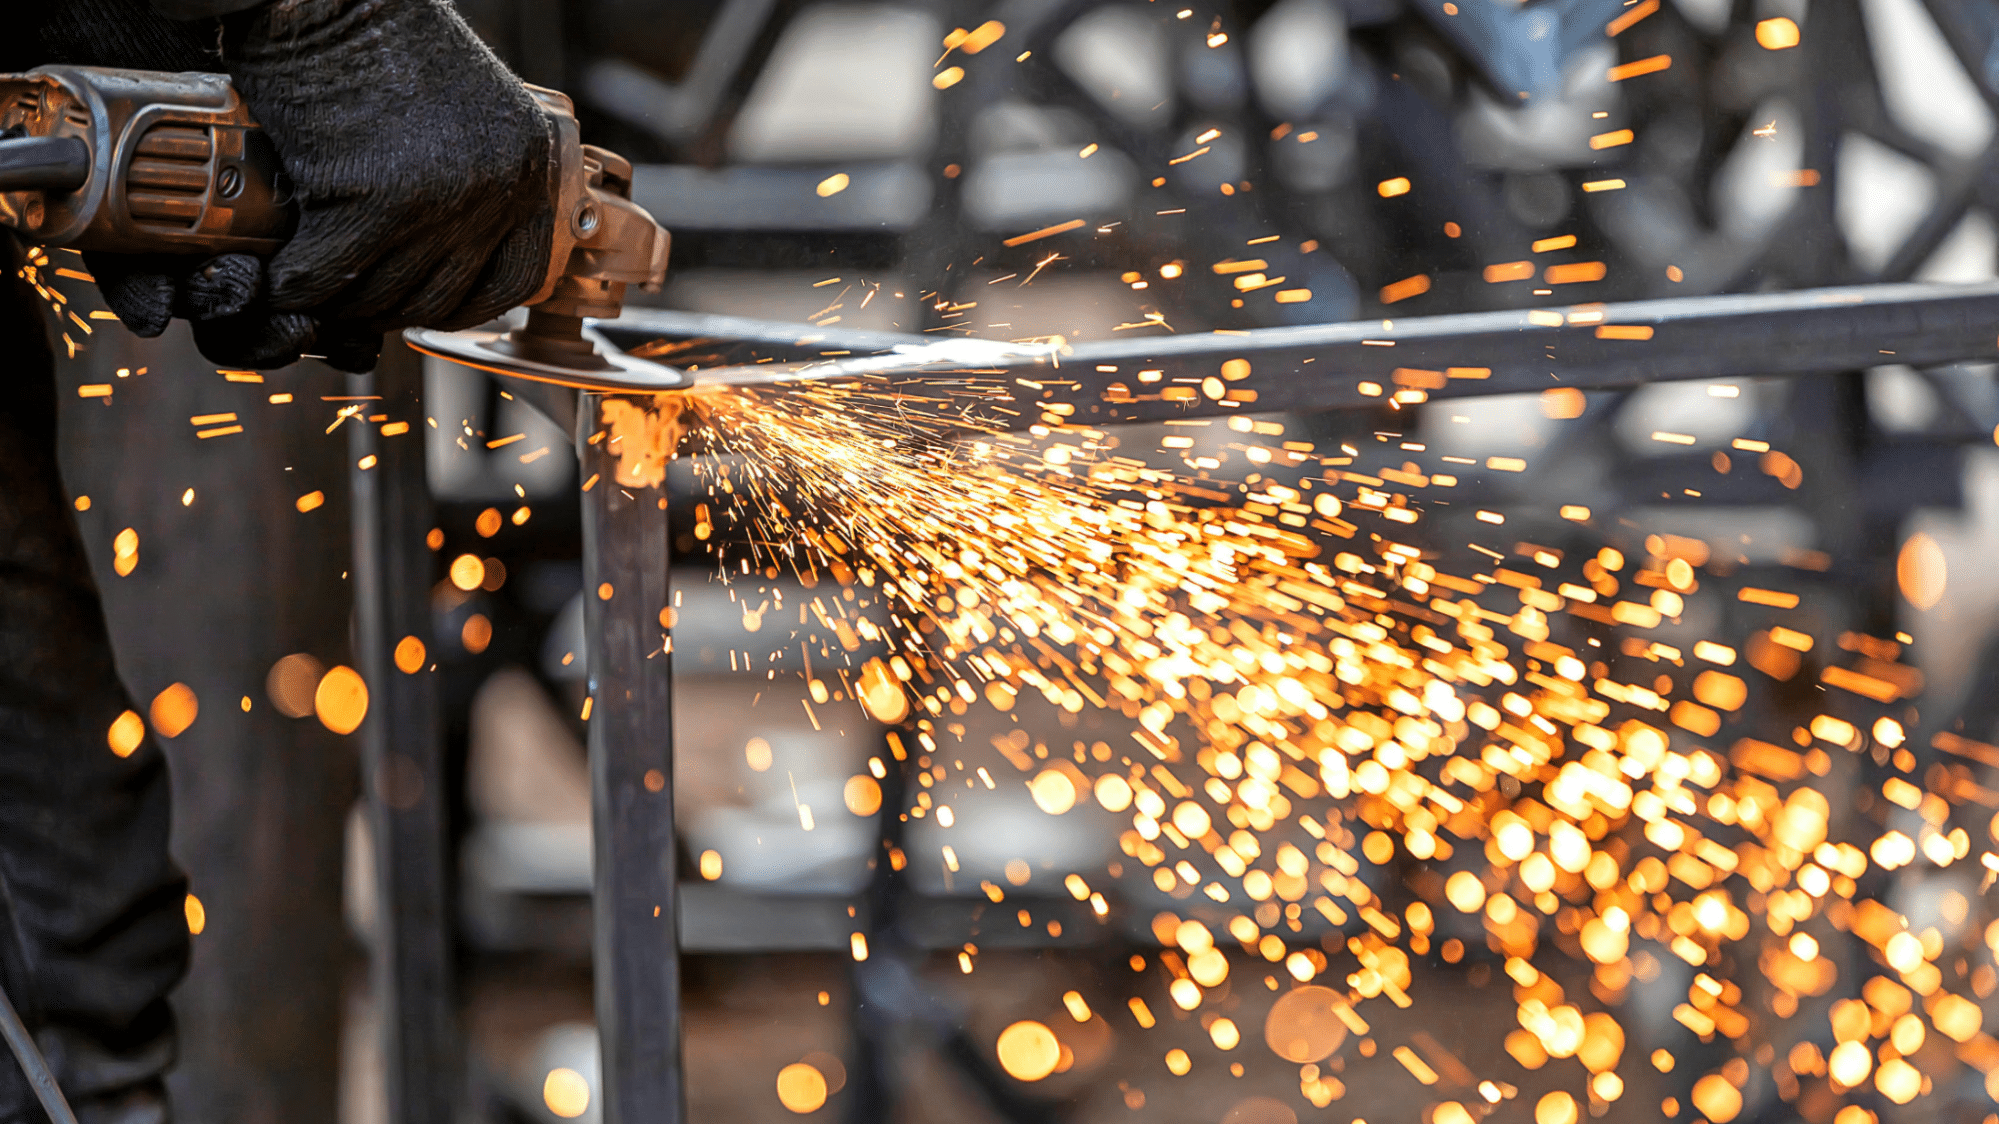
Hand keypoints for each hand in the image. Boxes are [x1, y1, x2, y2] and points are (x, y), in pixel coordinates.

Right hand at [90, 0, 557, 370]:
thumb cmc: (383, 43)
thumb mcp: (465, 114)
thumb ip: (475, 176)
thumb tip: (451, 247)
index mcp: (530, 167)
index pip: (517, 280)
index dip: (464, 302)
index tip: (427, 302)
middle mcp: (501, 189)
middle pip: (444, 296)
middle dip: (391, 305)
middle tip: (352, 297)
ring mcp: (445, 201)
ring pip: (385, 295)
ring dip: (341, 302)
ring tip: (316, 286)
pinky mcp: (379, 204)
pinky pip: (327, 276)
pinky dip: (295, 283)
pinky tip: (280, 271)